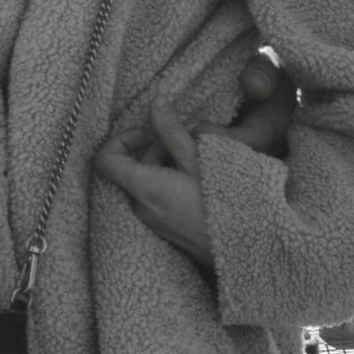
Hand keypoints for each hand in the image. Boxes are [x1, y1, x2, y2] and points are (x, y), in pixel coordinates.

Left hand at [95, 48, 300, 270]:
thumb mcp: (200, 160)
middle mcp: (142, 208)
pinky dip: (171, 183)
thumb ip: (172, 131)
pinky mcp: (165, 231)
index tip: (147, 132)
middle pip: (134, 167)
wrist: (247, 250)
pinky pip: (157, 198)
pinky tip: (199, 182)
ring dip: (168, 165)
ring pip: (147, 181)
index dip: (121, 139)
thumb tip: (155, 103)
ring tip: (200, 163)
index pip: (106, 160)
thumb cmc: (225, 203)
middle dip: (158, 148)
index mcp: (146, 188)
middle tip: (191, 143)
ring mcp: (153, 223)